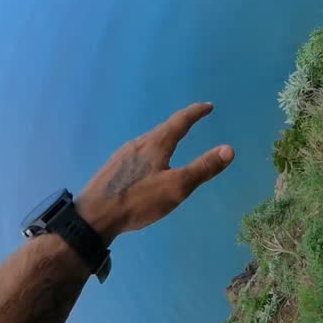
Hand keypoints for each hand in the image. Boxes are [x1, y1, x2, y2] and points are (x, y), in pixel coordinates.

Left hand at [76, 102, 233, 241]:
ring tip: (174, 142)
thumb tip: (229, 149)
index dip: (195, 113)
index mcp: (155, 144)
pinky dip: (152, 151)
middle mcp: (137, 144)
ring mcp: (122, 155)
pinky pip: (138, 152)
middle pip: (162, 129)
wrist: (93, 216)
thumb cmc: (138, 200)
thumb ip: (203, 168)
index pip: (179, 122)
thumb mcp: (176, 187)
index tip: (208, 106)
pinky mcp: (113, 168)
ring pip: (149, 141)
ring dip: (164, 137)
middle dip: (179, 124)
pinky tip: (149, 165)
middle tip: (193, 121)